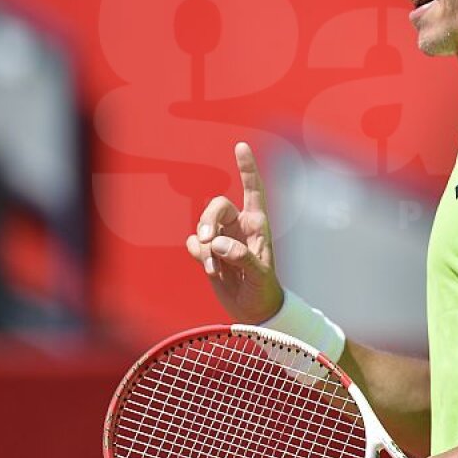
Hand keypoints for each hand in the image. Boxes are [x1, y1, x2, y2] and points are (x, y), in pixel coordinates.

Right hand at [184, 141, 282, 323]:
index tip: (241, 145)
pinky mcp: (208, 252)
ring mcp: (223, 238)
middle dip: (208, 221)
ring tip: (214, 267)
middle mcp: (239, 226)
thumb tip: (218, 244)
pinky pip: (194, 242)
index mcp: (258, 224)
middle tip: (209, 244)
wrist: (253, 311)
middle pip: (216, 206)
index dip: (247, 167)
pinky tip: (208, 267)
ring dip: (203, 245)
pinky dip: (197, 253)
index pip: (253, 189)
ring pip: (202, 225)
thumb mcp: (260, 276)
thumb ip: (242, 258)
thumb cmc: (264, 290)